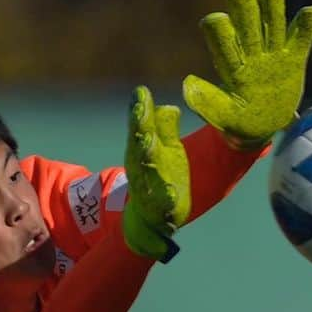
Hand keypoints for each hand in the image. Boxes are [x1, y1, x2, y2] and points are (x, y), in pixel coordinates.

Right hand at [122, 85, 190, 261]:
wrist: (151, 218)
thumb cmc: (160, 176)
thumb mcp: (165, 149)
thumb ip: (165, 127)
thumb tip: (170, 105)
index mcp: (141, 149)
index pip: (140, 126)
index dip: (140, 110)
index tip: (140, 92)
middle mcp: (140, 167)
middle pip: (139, 145)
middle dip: (140, 128)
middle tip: (141, 110)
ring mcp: (148, 188)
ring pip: (146, 171)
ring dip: (147, 156)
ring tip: (150, 140)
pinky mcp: (162, 209)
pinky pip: (163, 204)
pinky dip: (166, 198)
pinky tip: (172, 193)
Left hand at [183, 0, 311, 148]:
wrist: (262, 128)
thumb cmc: (238, 122)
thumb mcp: (222, 116)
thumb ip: (207, 102)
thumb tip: (187, 83)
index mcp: (230, 62)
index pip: (219, 30)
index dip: (218, 23)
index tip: (219, 23)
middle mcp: (250, 50)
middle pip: (246, 15)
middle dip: (244, 4)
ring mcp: (273, 53)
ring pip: (273, 17)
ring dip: (273, 6)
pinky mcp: (294, 59)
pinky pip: (303, 36)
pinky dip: (309, 21)